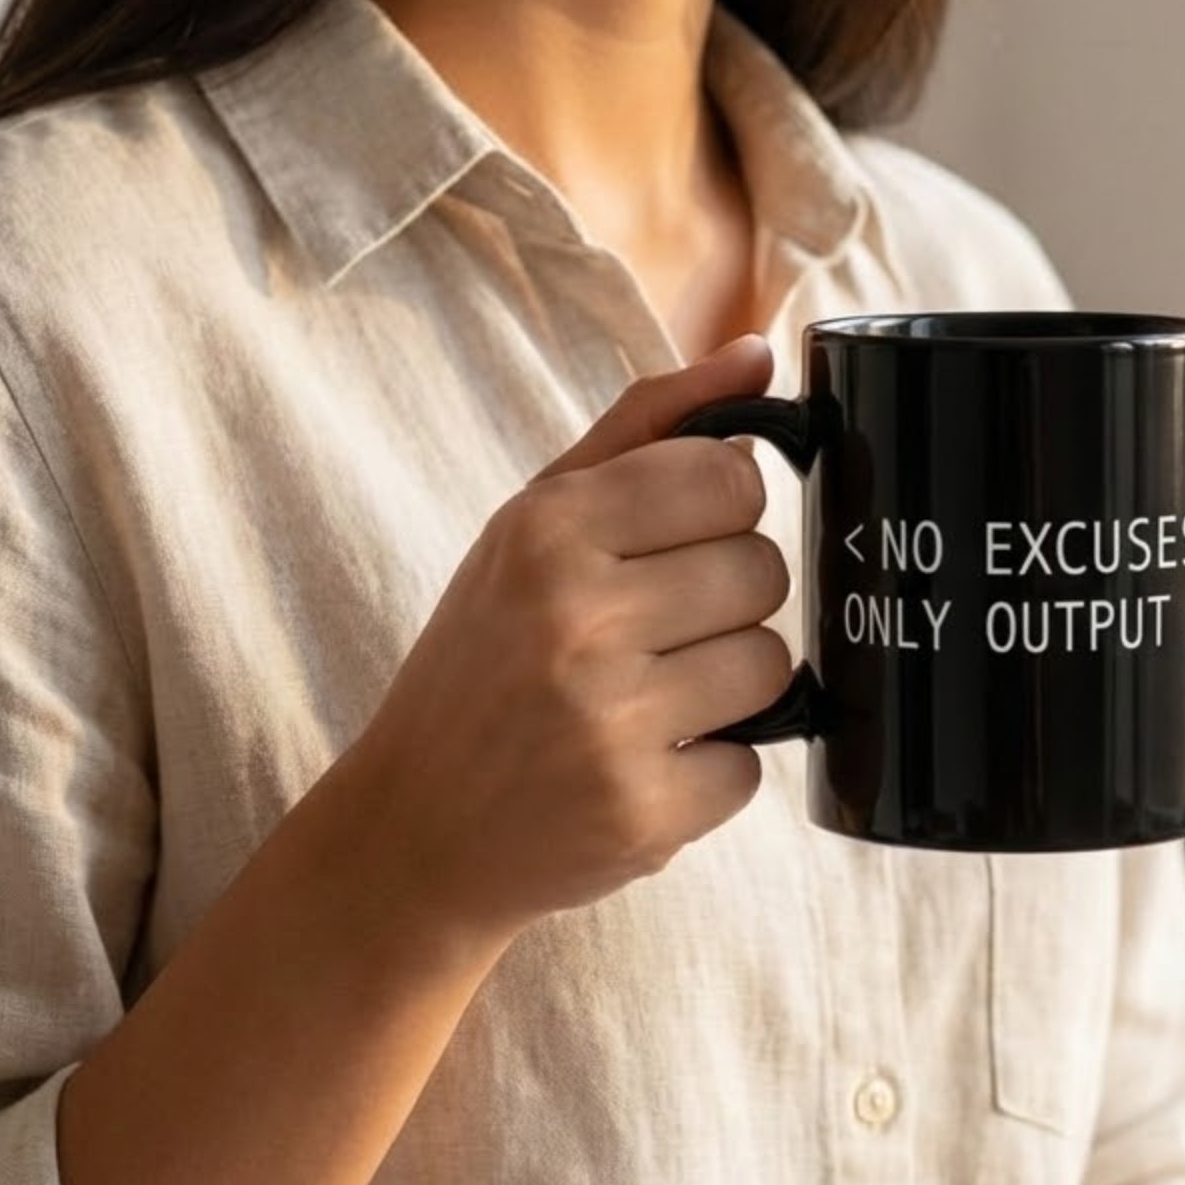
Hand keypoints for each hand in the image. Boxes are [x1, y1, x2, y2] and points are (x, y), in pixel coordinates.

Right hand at [334, 334, 791, 960]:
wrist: (412, 828)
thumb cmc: (485, 656)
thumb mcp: (534, 521)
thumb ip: (650, 426)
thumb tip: (759, 355)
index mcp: (549, 528)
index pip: (731, 476)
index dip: (718, 515)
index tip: (670, 548)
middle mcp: (577, 616)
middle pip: (762, 570)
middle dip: (724, 603)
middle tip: (651, 635)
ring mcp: (610, 721)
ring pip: (772, 665)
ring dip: (728, 687)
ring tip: (649, 698)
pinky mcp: (643, 813)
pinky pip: (752, 766)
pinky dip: (710, 770)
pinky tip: (641, 764)